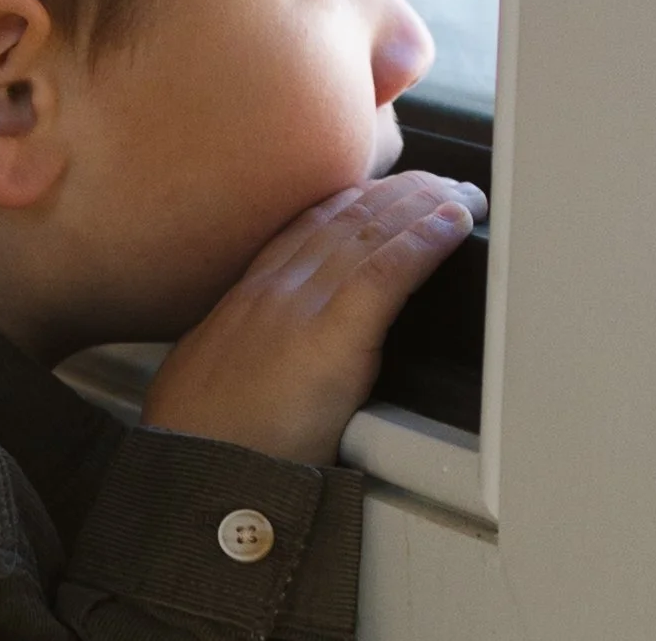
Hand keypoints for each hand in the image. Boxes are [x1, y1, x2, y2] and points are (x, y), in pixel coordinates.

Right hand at [138, 170, 487, 465]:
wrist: (194, 471)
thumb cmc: (204, 441)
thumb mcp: (207, 378)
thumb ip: (240, 353)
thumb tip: (261, 361)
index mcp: (246, 298)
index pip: (307, 227)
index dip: (352, 202)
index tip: (383, 191)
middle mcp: (274, 289)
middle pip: (344, 218)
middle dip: (397, 194)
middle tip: (439, 183)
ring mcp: (300, 307)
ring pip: (369, 232)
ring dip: (423, 205)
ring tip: (461, 194)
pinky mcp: (332, 337)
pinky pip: (386, 272)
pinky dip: (424, 241)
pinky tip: (452, 224)